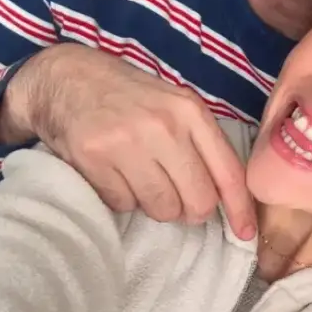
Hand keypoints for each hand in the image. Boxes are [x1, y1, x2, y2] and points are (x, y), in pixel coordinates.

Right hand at [0, 44, 256, 235]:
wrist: (66, 77)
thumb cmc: (128, 97)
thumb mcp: (173, 105)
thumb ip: (201, 144)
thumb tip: (225, 197)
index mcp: (190, 112)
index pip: (228, 172)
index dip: (240, 209)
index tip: (245, 233)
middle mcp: (164, 126)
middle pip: (197, 201)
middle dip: (189, 210)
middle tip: (173, 196)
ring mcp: (128, 141)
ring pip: (162, 208)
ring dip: (152, 204)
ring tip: (138, 177)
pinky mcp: (94, 157)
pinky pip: (124, 204)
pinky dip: (120, 198)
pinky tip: (113, 173)